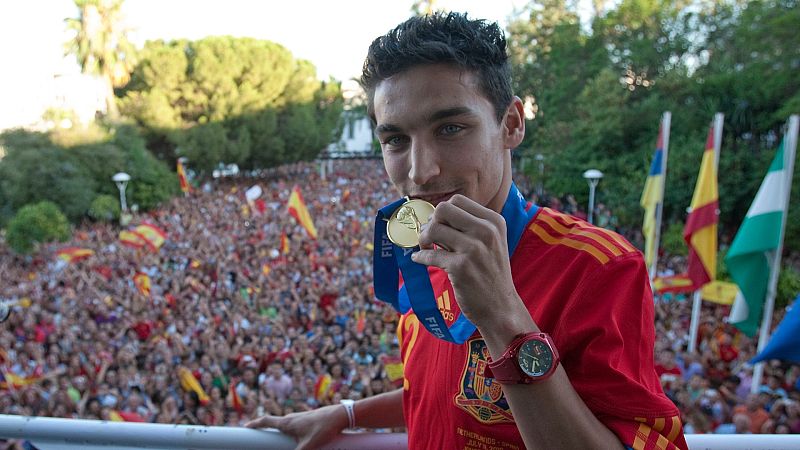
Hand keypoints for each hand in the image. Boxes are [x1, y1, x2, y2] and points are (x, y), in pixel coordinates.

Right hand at [245, 404, 347, 449]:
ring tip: (272, 440)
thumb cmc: (324, 429)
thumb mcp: (308, 446)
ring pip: (283, 425)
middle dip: (263, 428)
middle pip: (273, 423)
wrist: (340, 416)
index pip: (266, 421)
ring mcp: (299, 418)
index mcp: (287, 422)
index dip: (255, 424)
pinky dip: (287, 432)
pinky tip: (292, 439)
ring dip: (276, 431)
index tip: (245, 427)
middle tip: (255, 434)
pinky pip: (292, 426)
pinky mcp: (307, 420)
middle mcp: (291, 418)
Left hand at [411, 195, 521, 328]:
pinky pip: (430, 255)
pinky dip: (421, 257)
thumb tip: (434, 217)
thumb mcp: (491, 243)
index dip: (442, 213)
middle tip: (430, 238)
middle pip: (443, 209)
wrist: (500, 307)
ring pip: (433, 228)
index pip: (457, 200)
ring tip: (425, 249)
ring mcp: (474, 249)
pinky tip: (420, 260)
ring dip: (423, 239)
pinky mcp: (460, 267)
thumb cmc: (490, 274)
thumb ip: (469, 227)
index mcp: (494, 221)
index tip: (440, 226)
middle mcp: (486, 231)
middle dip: (430, 222)